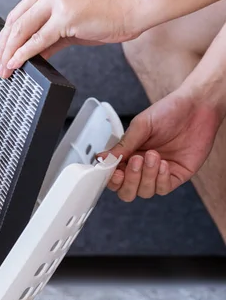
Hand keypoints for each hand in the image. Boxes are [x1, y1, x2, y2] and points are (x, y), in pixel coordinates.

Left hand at [0, 0, 141, 77]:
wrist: (135, 7)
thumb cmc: (107, 14)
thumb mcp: (69, 23)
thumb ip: (47, 36)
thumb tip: (27, 54)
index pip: (19, 11)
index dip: (6, 35)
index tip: (0, 51)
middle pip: (16, 20)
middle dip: (4, 46)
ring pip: (23, 29)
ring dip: (10, 52)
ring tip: (5, 69)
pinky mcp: (66, 15)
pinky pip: (38, 38)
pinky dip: (24, 53)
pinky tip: (16, 63)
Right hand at [101, 88, 222, 201]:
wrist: (197, 108)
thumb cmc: (168, 111)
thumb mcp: (141, 125)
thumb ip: (123, 145)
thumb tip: (103, 158)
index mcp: (128, 154)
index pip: (112, 176)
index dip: (111, 178)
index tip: (113, 171)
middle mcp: (140, 166)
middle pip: (126, 191)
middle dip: (129, 181)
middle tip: (135, 161)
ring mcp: (157, 173)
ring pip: (144, 192)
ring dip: (147, 176)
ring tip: (153, 155)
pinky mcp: (175, 176)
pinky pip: (163, 189)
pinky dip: (161, 178)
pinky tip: (164, 163)